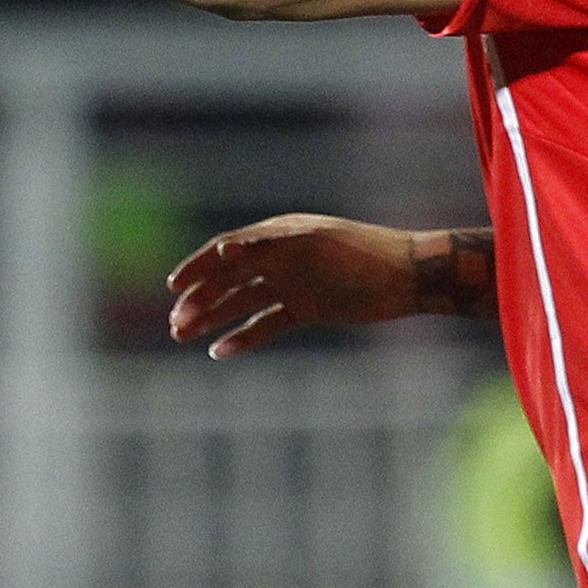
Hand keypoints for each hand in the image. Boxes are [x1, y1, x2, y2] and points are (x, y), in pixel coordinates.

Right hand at [166, 214, 417, 357]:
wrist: (413, 276)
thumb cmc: (366, 256)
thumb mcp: (317, 245)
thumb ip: (271, 243)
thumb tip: (223, 249)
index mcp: (279, 236)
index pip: (227, 251)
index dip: (198, 267)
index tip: (174, 287)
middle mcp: (281, 258)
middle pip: (228, 279)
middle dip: (199, 299)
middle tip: (175, 326)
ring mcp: (293, 283)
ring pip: (242, 302)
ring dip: (212, 318)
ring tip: (183, 338)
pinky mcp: (307, 308)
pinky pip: (267, 323)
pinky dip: (243, 336)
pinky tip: (220, 351)